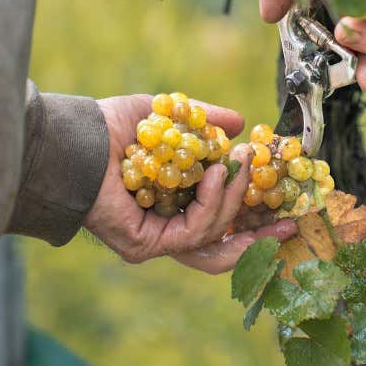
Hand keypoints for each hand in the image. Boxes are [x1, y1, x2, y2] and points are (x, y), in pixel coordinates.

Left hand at [83, 97, 296, 273]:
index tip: (286, 213)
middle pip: (221, 247)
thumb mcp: (169, 118)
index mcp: (171, 204)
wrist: (77, 138)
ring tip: (239, 163)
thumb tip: (241, 122)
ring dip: (233, 199)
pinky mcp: (146, 245)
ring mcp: (154, 241)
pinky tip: (212, 175)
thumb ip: (204, 121)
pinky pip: (192, 232)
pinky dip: (209, 203)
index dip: (253, 221)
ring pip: (212, 235)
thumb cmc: (111, 127)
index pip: (219, 224)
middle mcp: (163, 228)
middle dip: (258, 237)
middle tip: (288, 223)